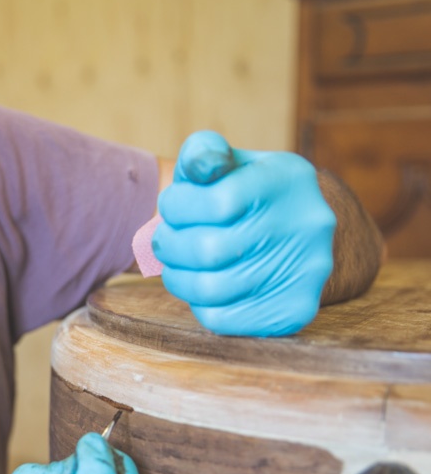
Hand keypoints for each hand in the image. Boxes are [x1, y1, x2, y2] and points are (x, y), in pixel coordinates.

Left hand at [152, 131, 335, 336]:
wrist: (296, 231)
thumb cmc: (242, 192)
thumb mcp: (227, 162)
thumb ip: (203, 154)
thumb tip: (199, 164)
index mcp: (286, 179)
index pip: (216, 202)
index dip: (177, 207)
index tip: (172, 206)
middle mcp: (307, 226)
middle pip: (208, 250)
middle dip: (169, 243)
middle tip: (165, 238)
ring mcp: (308, 273)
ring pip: (210, 289)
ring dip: (176, 276)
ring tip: (176, 262)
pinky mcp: (295, 311)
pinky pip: (221, 320)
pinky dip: (197, 302)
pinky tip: (201, 282)